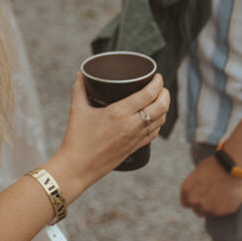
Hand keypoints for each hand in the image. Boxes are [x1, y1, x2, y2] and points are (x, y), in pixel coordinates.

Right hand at [47, 73, 169, 201]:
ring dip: (164, 107)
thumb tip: (80, 73)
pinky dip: (159, 122)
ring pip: (161, 120)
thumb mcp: (76, 110)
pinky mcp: (135, 147)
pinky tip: (154, 117)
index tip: (157, 76)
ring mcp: (136, 138)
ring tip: (159, 99)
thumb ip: (79, 89)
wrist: (78, 167)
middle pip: (161, 106)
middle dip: (165, 93)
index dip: (158, 82)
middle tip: (160, 86)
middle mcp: (132, 125)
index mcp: (119, 113)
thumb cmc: (76, 138)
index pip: (148, 94)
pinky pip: (155, 132)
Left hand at [179, 156, 241, 216]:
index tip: (201, 199)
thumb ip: (195, 185)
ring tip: (222, 199)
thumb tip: (197, 190)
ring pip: (209, 213)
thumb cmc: (216, 165)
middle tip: (214, 199)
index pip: (186, 203)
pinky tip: (229, 199)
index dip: (195, 201)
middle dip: (204, 206)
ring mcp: (207, 207)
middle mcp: (194, 200)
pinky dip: (225, 208)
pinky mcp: (220, 212)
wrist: (232, 167)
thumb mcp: (198, 172)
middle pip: (197, 210)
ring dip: (214, 208)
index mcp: (186, 190)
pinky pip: (221, 214)